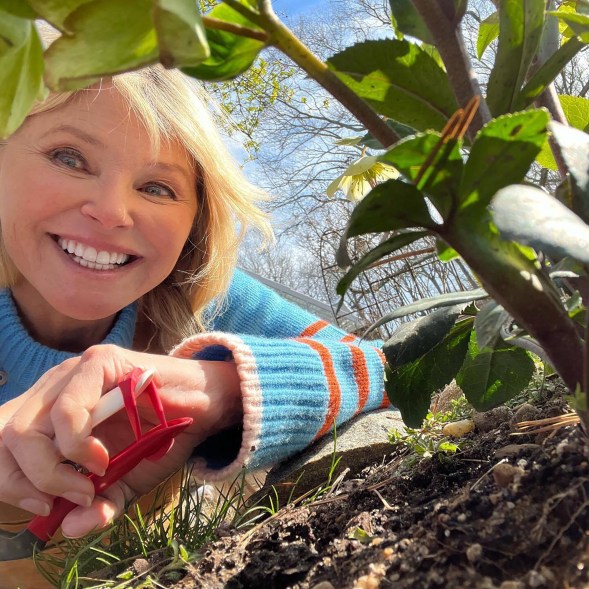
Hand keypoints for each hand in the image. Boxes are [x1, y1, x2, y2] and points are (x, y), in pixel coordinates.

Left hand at [0, 344, 241, 536]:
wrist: (204, 407)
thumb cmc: (162, 438)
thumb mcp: (124, 481)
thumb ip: (97, 504)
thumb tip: (66, 529)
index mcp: (50, 413)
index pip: (0, 444)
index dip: (10, 482)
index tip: (45, 507)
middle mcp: (53, 390)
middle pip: (3, 439)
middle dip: (28, 481)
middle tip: (71, 496)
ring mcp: (73, 373)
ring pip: (25, 429)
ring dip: (52, 469)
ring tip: (91, 480)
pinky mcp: (98, 363)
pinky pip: (66, 411)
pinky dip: (76, 445)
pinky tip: (102, 458)